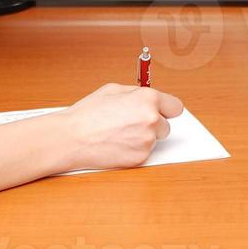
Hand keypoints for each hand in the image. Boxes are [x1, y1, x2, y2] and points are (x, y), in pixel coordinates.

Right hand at [61, 83, 183, 170]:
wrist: (72, 138)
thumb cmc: (88, 113)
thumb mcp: (113, 90)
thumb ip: (137, 93)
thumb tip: (148, 98)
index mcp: (148, 99)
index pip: (175, 107)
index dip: (166, 109)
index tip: (162, 112)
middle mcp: (152, 120)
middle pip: (166, 126)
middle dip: (153, 125)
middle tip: (132, 124)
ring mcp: (147, 141)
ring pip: (154, 140)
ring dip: (143, 138)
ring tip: (120, 133)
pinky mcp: (140, 158)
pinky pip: (144, 153)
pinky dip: (134, 150)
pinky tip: (118, 144)